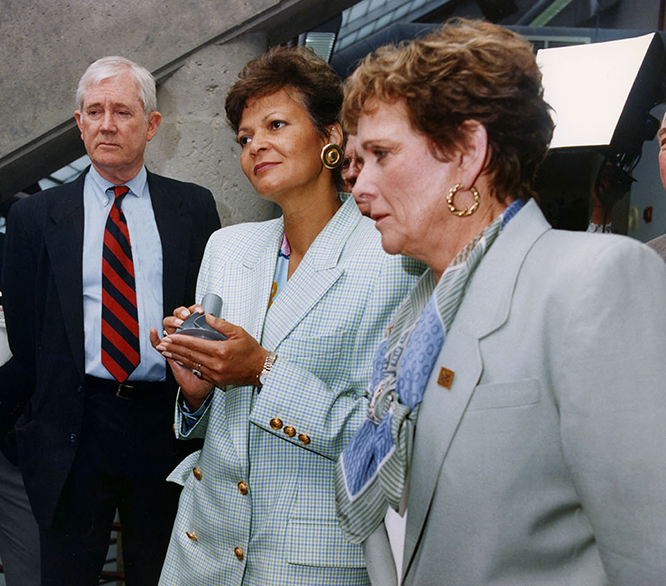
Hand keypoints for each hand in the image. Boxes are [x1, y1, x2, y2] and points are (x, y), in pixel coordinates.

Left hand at [151, 313, 267, 408]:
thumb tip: (206, 317)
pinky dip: (187, 364)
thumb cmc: (251, 350)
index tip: (170, 335)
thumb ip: (221, 324)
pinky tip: (180, 360)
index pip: (194, 344)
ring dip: (177, 356)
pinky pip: (197, 371)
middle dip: (174, 348)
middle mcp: (215, 364)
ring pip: (191, 363)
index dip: (180, 339)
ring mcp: (214, 373)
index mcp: (220, 350)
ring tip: (166, 351)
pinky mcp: (215, 380)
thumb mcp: (239, 332)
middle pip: (189, 354)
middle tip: (162, 342)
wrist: (260, 369)